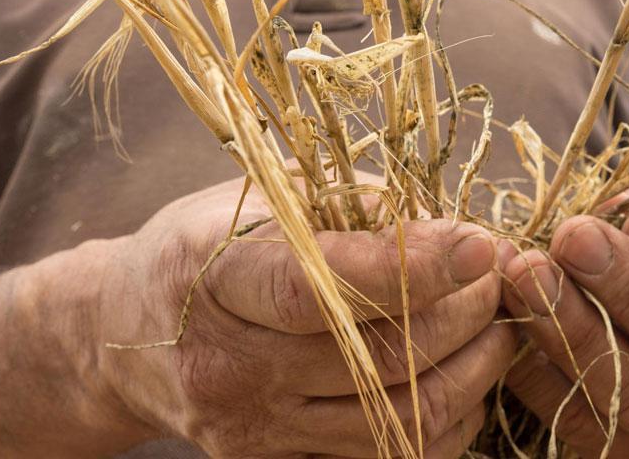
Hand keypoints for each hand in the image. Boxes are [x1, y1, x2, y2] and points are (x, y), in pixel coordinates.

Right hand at [95, 178, 515, 457]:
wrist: (125, 333)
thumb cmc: (205, 246)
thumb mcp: (258, 195)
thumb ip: (346, 203)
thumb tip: (446, 227)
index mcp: (213, 274)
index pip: (319, 287)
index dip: (411, 267)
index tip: (479, 242)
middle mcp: (228, 363)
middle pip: (376, 355)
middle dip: (465, 311)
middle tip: (503, 273)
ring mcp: (252, 427)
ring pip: (396, 416)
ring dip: (472, 367)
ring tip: (499, 320)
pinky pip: (387, 454)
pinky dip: (446, 417)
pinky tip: (465, 372)